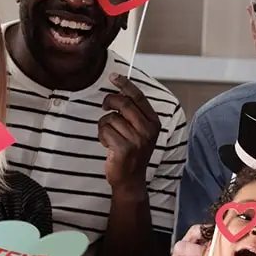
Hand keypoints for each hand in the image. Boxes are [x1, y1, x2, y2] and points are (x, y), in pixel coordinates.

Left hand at [99, 73, 159, 190]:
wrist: (130, 180)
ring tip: (110, 136)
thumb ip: (134, 114)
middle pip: (123, 103)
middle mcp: (148, 130)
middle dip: (109, 102)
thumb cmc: (132, 152)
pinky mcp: (124, 148)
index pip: (138, 97)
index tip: (114, 76)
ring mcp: (137, 140)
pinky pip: (105, 130)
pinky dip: (102, 136)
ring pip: (110, 118)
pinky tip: (108, 144)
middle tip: (104, 107)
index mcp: (154, 123)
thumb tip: (120, 92)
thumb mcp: (141, 131)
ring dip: (104, 125)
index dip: (125, 84)